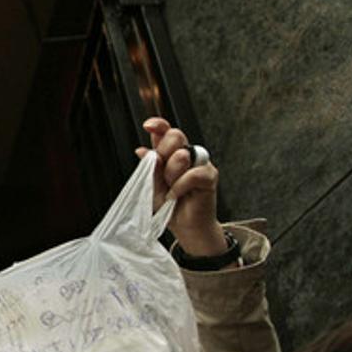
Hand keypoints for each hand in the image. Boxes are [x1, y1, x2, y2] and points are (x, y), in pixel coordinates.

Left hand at [135, 117, 226, 255]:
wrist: (184, 226)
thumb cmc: (169, 206)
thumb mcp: (152, 186)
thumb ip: (149, 168)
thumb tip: (142, 150)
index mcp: (171, 153)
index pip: (166, 131)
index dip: (158, 125)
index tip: (147, 126)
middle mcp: (187, 154)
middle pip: (175, 136)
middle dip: (163, 154)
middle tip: (162, 176)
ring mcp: (200, 163)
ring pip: (182, 154)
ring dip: (171, 174)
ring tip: (170, 189)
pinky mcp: (210, 175)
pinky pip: (193, 173)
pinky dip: (181, 185)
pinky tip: (175, 195)